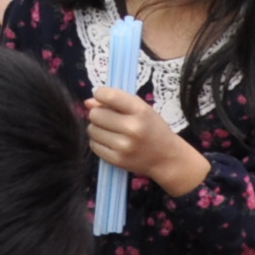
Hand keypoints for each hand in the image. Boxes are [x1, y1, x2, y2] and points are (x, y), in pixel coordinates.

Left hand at [87, 83, 208, 196]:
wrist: (166, 157)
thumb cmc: (152, 128)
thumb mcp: (142, 109)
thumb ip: (116, 102)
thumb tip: (87, 103)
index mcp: (140, 111)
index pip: (109, 96)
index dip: (100, 93)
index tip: (101, 96)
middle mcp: (132, 128)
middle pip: (96, 114)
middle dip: (98, 113)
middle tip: (107, 117)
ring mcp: (124, 146)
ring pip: (92, 130)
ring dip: (97, 128)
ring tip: (110, 130)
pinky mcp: (117, 160)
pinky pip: (94, 145)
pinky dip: (98, 142)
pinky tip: (109, 141)